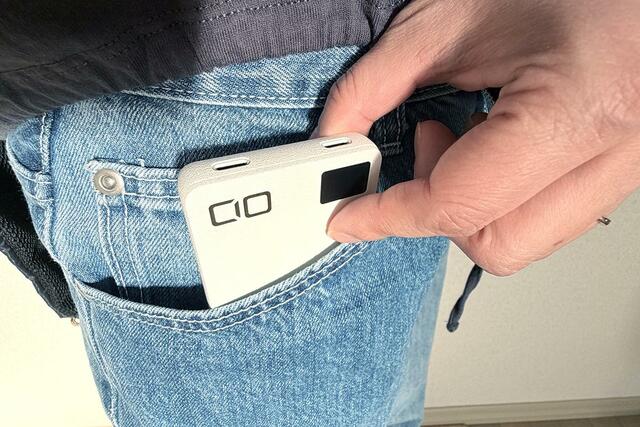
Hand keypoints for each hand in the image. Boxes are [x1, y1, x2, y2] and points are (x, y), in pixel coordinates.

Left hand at [316, 0, 639, 274]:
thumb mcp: (446, 18)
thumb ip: (375, 83)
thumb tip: (335, 136)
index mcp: (578, 107)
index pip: (462, 202)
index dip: (389, 215)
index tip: (348, 215)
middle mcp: (619, 149)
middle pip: (499, 243)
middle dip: (436, 214)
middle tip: (418, 153)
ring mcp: (627, 164)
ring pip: (526, 238)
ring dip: (471, 204)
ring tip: (460, 136)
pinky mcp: (621, 165)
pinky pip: (549, 215)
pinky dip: (502, 194)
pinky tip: (492, 140)